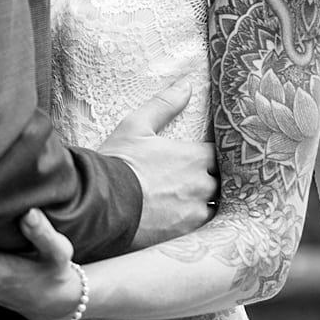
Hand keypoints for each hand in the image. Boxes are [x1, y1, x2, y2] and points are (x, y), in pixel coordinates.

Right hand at [98, 80, 217, 248]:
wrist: (98, 205)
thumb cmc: (117, 163)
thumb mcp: (136, 126)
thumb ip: (164, 104)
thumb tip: (186, 84)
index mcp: (194, 156)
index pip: (220, 154)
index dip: (215, 156)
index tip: (207, 159)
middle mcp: (202, 184)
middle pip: (222, 181)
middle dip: (213, 180)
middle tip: (199, 182)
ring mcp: (196, 211)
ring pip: (215, 206)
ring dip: (207, 203)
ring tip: (192, 203)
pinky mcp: (186, 234)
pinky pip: (203, 228)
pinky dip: (199, 224)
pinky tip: (187, 222)